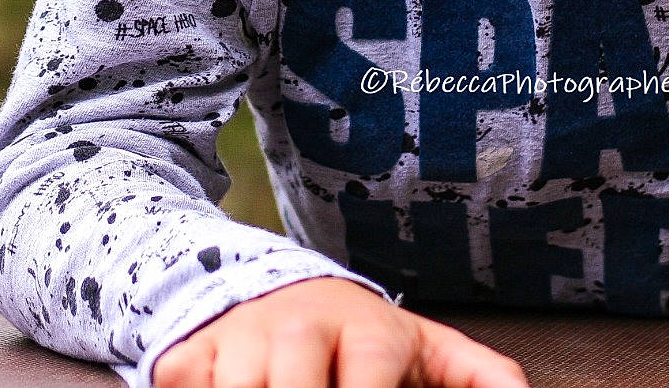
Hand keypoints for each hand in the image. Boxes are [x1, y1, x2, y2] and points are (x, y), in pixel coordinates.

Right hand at [152, 275, 527, 387]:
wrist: (276, 291)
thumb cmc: (364, 344)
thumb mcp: (429, 355)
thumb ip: (484, 381)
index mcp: (366, 331)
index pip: (367, 377)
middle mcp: (299, 326)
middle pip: (291, 385)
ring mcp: (239, 337)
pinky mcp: (190, 351)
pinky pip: (184, 385)